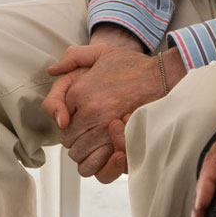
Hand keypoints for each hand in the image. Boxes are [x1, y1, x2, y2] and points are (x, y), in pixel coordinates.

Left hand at [43, 40, 170, 181]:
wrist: (163, 77)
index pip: (59, 119)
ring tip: (98, 144)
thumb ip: (73, 57)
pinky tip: (107, 154)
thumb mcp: (101, 52)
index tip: (79, 118)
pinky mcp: (122, 141)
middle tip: (89, 133)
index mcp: (79, 92)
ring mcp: (106, 128)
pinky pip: (98, 165)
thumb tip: (52, 70)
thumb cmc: (133, 66)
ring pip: (80, 155)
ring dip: (86, 152)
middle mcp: (89, 111)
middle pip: (67, 140)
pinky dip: (99, 164)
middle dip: (76, 139)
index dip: (67, 121)